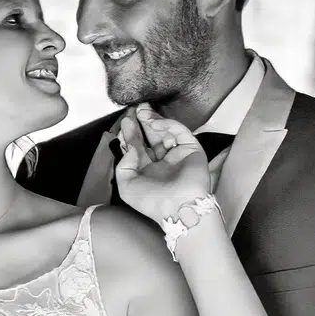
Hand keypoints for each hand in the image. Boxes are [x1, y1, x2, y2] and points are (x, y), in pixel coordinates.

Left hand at [113, 104, 211, 227]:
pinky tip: (155, 123)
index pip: (138, 148)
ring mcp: (177, 154)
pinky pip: (179, 131)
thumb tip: (130, 146)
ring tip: (142, 111)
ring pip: (165, 132)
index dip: (131, 134)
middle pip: (151, 137)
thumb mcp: (126, 186)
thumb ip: (123, 164)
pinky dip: (167, 125)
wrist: (177, 206)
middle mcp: (162, 162)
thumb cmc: (151, 201)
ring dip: (153, 120)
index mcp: (147, 171)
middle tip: (135, 109)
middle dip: (142, 123)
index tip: (126, 120)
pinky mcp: (191, 148)